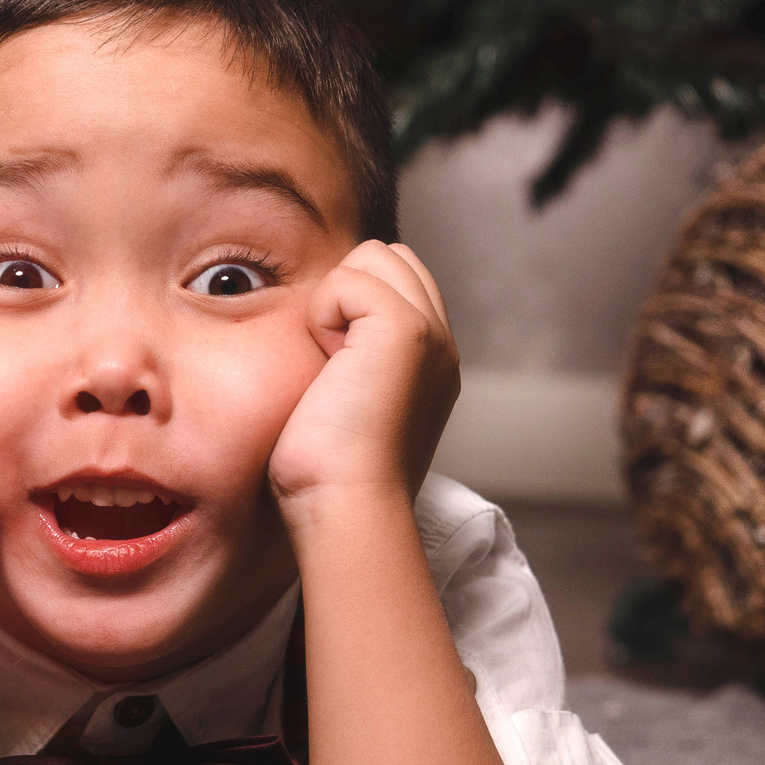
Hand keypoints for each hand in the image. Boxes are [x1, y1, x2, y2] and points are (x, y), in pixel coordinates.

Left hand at [268, 241, 460, 508]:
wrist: (346, 508)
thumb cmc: (328, 477)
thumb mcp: (347, 407)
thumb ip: (351, 364)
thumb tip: (324, 337)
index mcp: (432, 361)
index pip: (397, 278)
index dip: (351, 302)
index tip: (333, 367)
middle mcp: (441, 342)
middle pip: (387, 256)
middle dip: (346, 292)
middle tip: (331, 364)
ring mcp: (430, 332)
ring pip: (371, 256)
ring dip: (335, 302)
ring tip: (332, 366)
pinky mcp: (406, 329)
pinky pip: (348, 278)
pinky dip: (323, 315)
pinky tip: (330, 368)